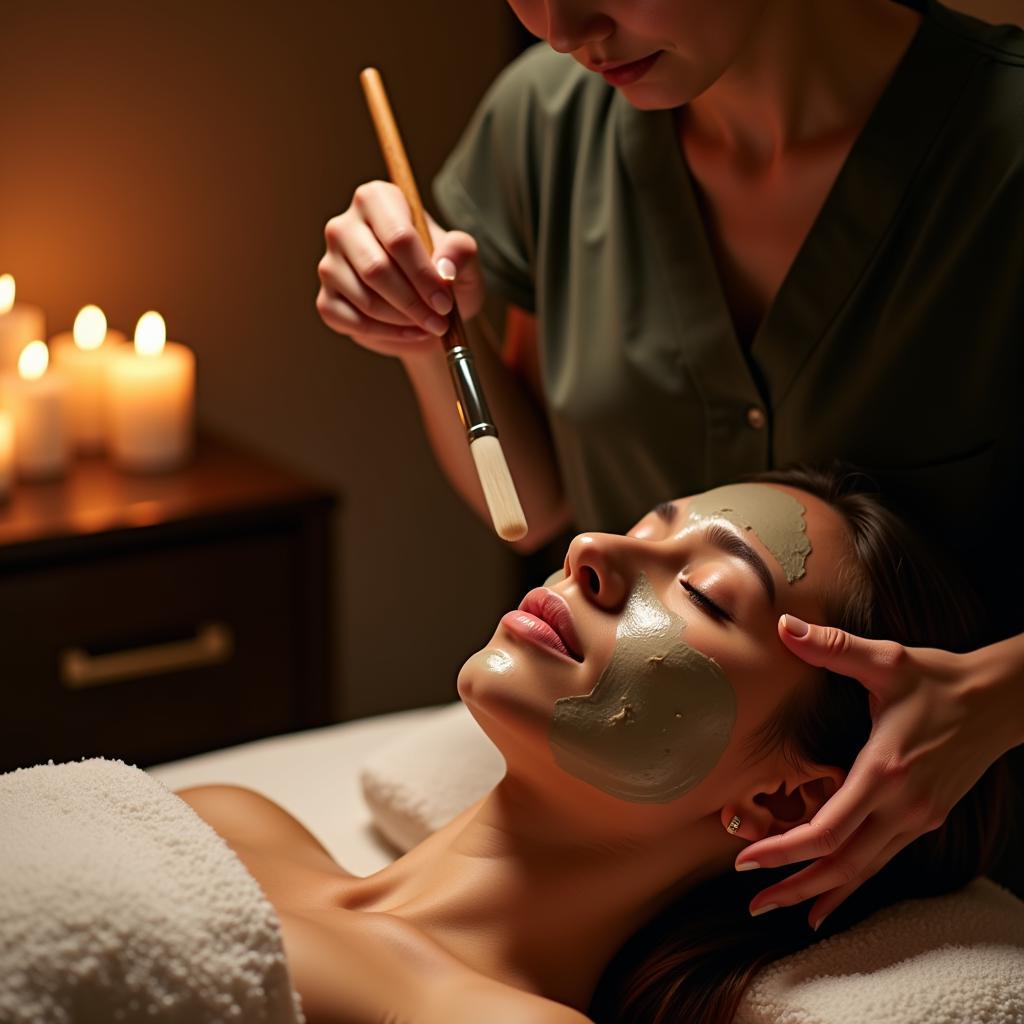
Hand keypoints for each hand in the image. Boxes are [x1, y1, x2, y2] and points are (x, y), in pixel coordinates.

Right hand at [316, 180, 485, 356]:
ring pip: (365, 299)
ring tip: (428, 325)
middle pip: (376, 268)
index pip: (397, 236)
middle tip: (439, 321)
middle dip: (413, 302)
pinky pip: (353, 322)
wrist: (428, 308)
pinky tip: (408, 332)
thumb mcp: (464, 260)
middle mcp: (344, 226)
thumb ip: (461, 252)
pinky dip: (387, 334)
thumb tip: (443, 267)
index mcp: (377, 200)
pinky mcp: (326, 299)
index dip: (423, 274)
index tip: (445, 302)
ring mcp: (330, 263)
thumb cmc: (444, 275)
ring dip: (403, 320)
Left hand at [736, 615, 1018, 930]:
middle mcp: (902, 806)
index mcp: (884, 771)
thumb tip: (783, 627)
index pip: (829, 829)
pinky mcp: (925, 819)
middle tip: (753, 903)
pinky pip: (881, 861)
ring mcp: (917, 818)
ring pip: (863, 870)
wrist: (999, 700)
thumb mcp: (886, 659)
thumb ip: (832, 648)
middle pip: (842, 864)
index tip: (747, 860)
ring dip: (821, 891)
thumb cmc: (938, 679)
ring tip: (780, 907)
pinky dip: (852, 883)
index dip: (785, 851)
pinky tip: (830, 899)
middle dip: (795, 885)